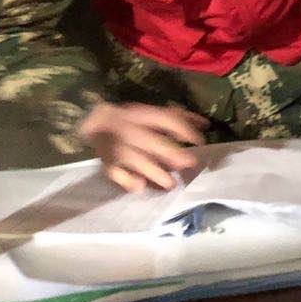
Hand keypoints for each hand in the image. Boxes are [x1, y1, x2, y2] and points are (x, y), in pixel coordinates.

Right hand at [77, 102, 208, 191]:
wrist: (95, 123)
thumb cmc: (132, 119)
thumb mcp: (154, 113)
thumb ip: (180, 119)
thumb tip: (206, 125)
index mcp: (142, 115)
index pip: (165, 119)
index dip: (183, 129)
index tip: (200, 141)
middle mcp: (129, 130)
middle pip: (150, 141)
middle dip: (171, 153)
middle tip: (189, 163)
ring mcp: (116, 147)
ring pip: (135, 160)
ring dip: (153, 172)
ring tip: (170, 184)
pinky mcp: (107, 163)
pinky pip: (116, 173)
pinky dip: (127, 181)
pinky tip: (140, 188)